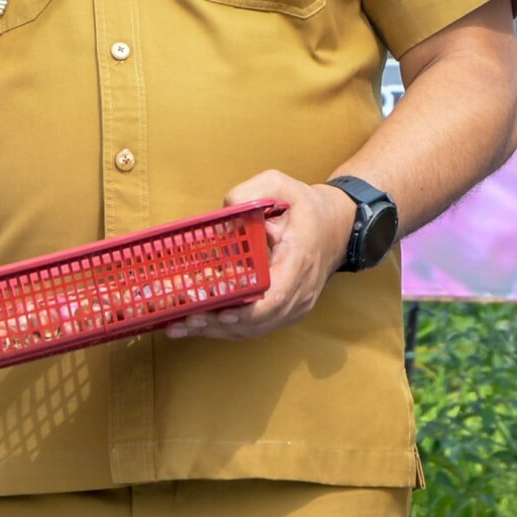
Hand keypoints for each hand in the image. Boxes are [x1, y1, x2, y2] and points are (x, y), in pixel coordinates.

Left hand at [166, 172, 355, 341]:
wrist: (337, 226)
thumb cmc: (306, 207)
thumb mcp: (280, 185)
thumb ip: (250, 193)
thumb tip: (223, 213)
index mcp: (299, 261)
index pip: (275, 298)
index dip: (246, 312)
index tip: (219, 312)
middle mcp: (299, 292)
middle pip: (257, 322)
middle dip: (217, 325)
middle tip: (181, 320)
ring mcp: (294, 307)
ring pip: (253, 330)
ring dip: (216, 332)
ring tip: (179, 326)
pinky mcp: (285, 312)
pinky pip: (255, 327)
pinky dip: (226, 329)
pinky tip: (199, 325)